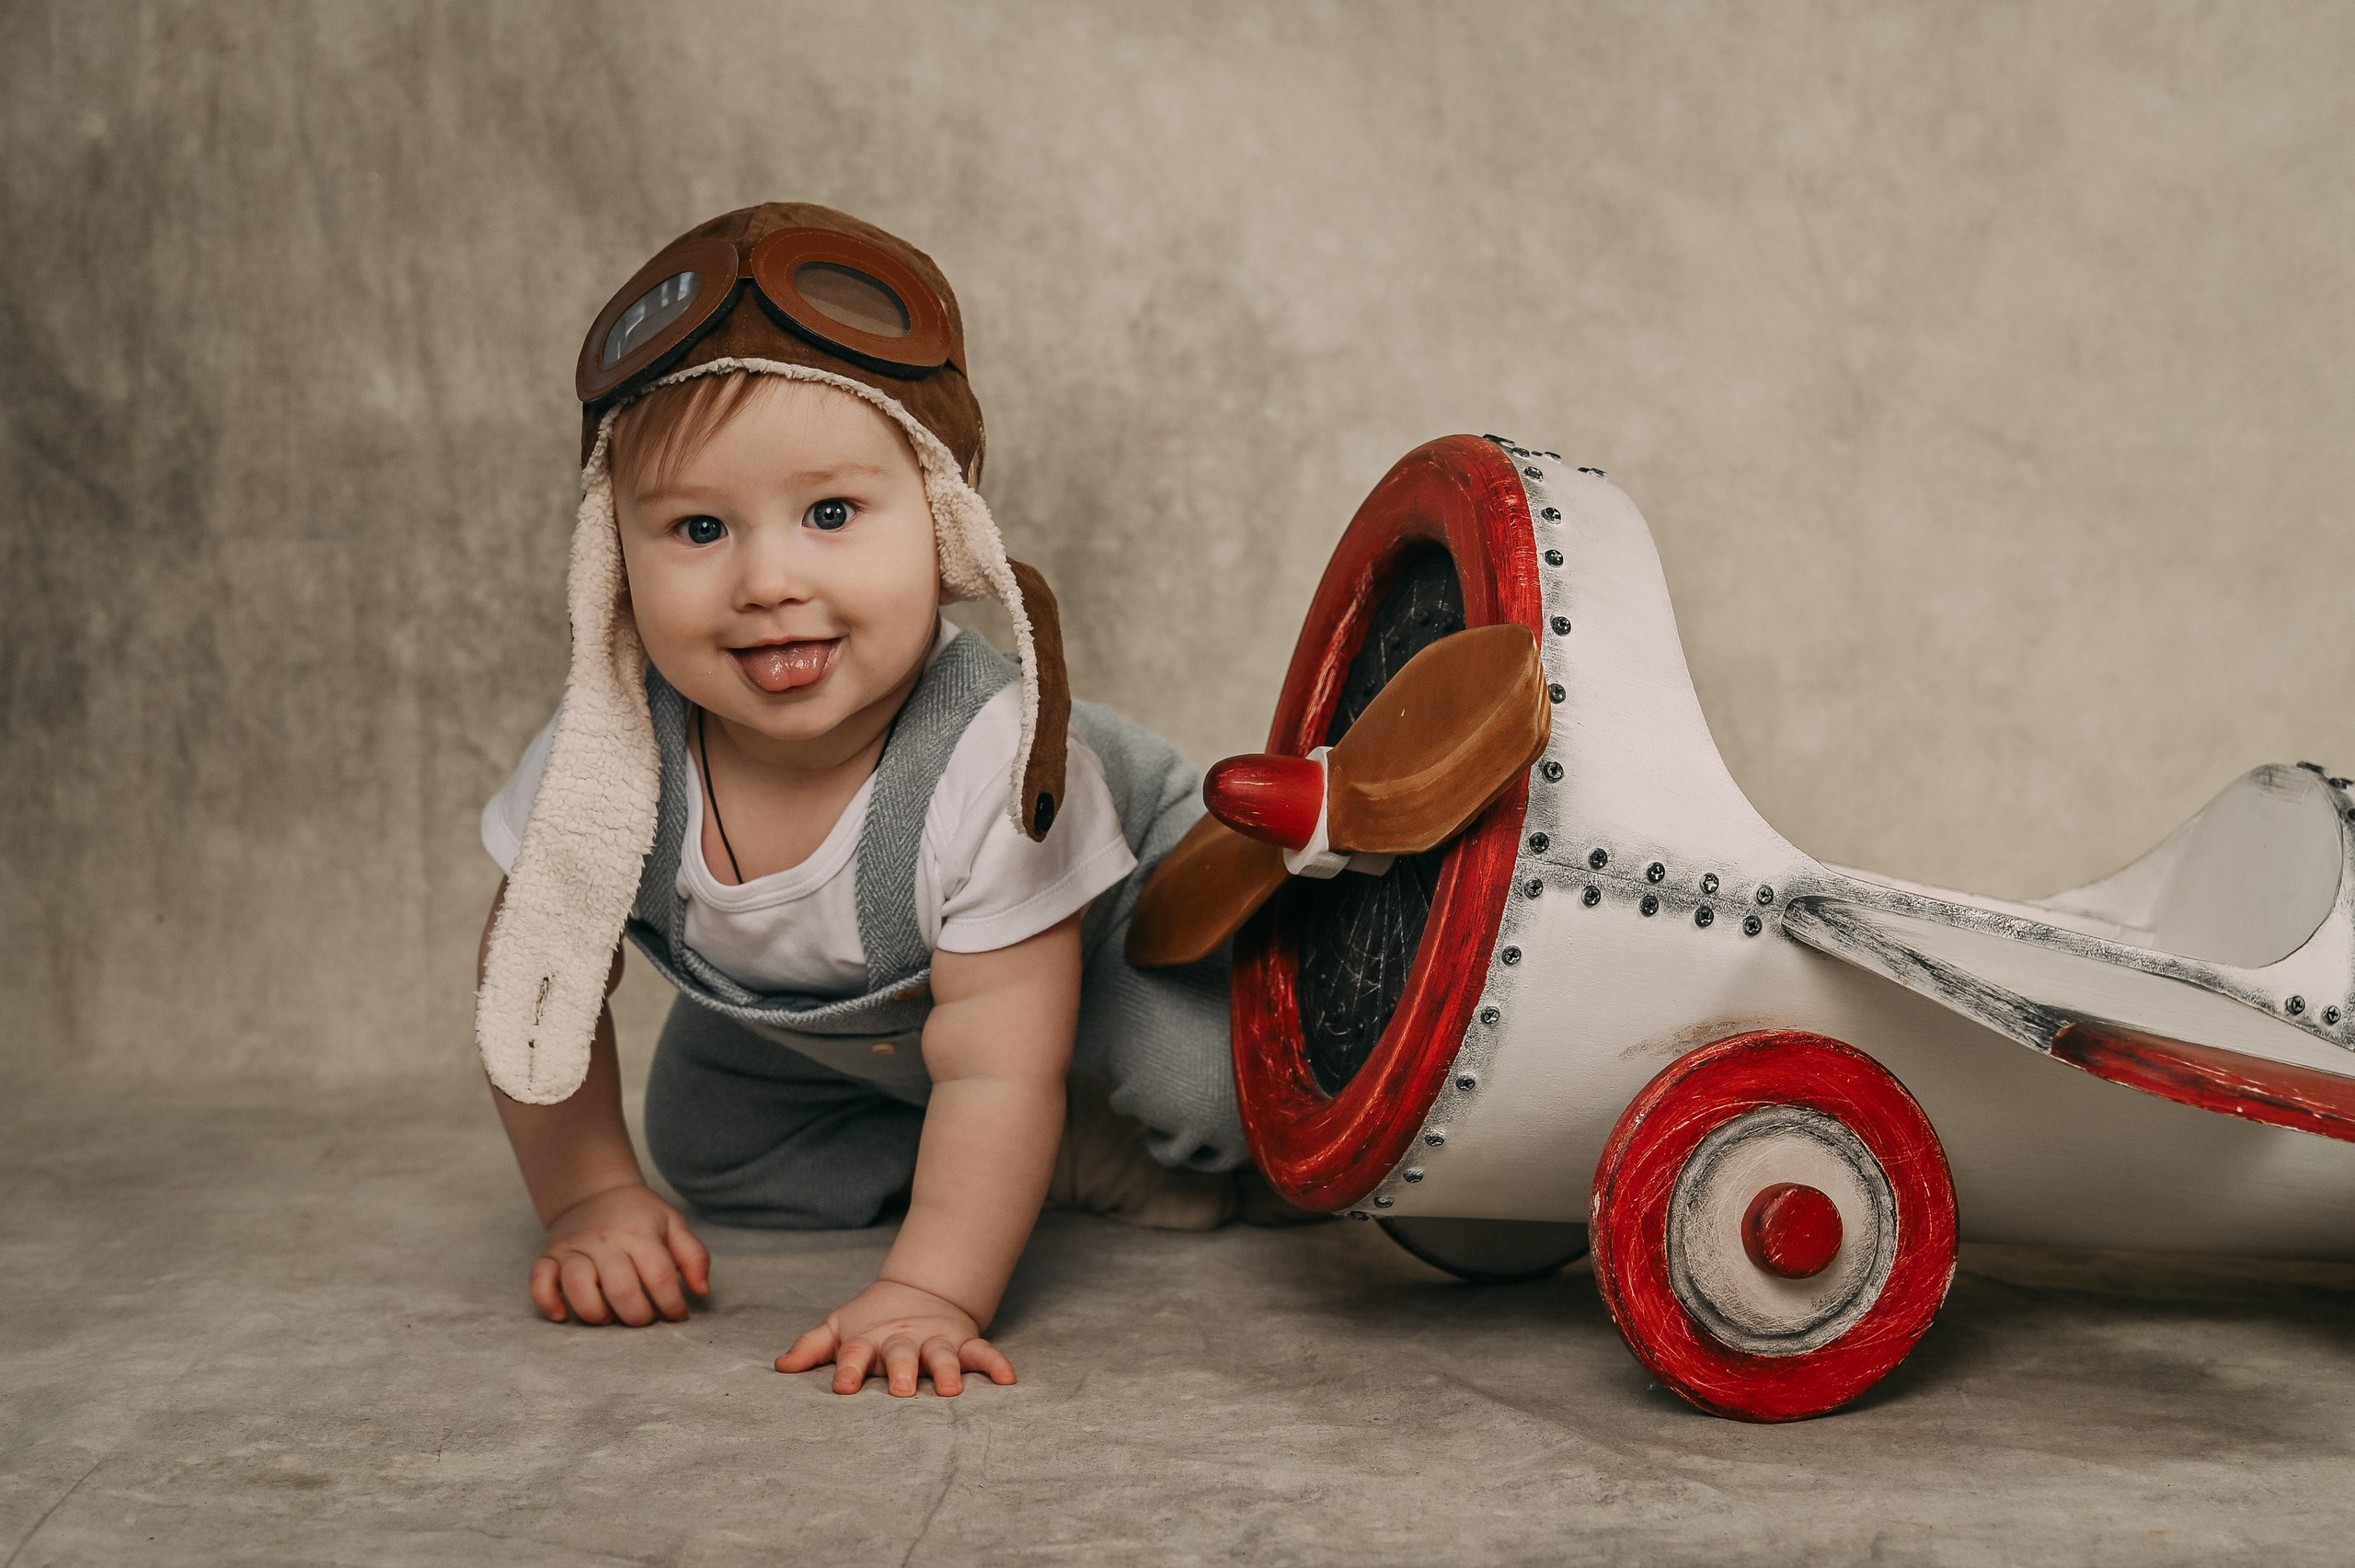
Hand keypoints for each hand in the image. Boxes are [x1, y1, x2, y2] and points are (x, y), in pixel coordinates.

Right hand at [531, 1184, 710, 1326]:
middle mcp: (604, 1240)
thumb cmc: (640, 1217)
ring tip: (609, 1318)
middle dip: (638, 1316)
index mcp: (639, 1233)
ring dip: (596, 1313)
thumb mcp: (674, 1225)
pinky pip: (540, 1279)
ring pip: (578, 1286)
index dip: (673, 1304)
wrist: (595, 1192)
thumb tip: (701, 1291)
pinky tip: (563, 1314)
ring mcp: (573, 1248)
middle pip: (620, 1289)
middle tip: (644, 1319)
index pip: (659, 1277)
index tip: (677, 1314)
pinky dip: (548, 1301)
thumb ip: (693, 1256)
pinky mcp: (549, 1256)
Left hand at [775, 1279, 1016, 1396]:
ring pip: (942, 1355)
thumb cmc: (871, 1324)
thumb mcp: (839, 1329)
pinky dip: (995, 1363)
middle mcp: (902, 1342)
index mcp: (868, 1341)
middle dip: (901, 1371)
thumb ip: (812, 1347)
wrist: (918, 1292)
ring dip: (946, 1370)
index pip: (854, 1354)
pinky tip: (1009, 1378)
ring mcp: (934, 1341)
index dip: (847, 1369)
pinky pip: (981, 1352)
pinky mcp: (962, 1341)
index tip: (842, 1387)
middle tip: (901, 1389)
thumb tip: (781, 1366)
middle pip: (901, 1355)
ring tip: (950, 1389)